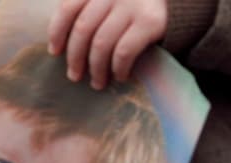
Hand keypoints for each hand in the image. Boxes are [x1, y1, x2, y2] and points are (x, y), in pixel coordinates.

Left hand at [48, 0, 166, 88]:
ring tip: (96, 82)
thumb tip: (60, 45)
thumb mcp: (107, 0)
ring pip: (101, 44)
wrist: (179, 1)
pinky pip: (123, 51)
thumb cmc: (132, 4)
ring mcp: (132, 4)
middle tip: (74, 76)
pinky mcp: (150, 21)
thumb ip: (87, 10)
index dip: (57, 32)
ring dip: (96, 69)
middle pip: (83, 30)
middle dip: (75, 57)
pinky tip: (119, 76)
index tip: (55, 51)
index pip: (68, 8)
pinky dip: (117, 68)